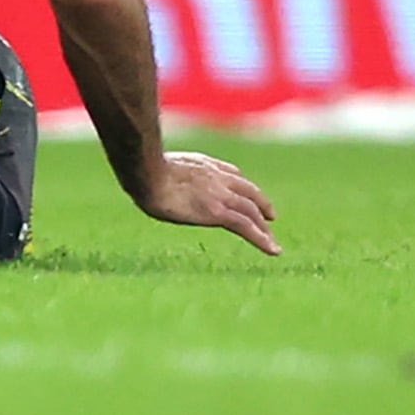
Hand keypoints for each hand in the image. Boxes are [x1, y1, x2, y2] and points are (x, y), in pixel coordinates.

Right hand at [137, 150, 279, 255]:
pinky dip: (263, 239)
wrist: (146, 175)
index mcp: (202, 164)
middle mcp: (217, 177)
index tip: (245, 193)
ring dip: (264, 227)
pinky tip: (274, 250)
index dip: (241, 184)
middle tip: (270, 216)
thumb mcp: (154, 164)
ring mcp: (220, 194)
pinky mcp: (219, 212)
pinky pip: (247, 227)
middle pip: (248, 191)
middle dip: (261, 203)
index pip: (230, 173)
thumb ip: (161, 170)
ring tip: (273, 241)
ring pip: (251, 211)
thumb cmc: (140, 170)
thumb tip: (143, 173)